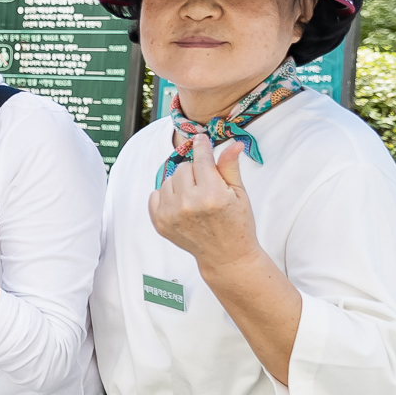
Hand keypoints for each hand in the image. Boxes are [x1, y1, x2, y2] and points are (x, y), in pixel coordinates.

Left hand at [148, 134, 257, 268]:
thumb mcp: (239, 194)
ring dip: (181, 183)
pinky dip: (167, 195)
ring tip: (195, 196)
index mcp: (212, 195)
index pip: (201, 160)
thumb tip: (233, 144)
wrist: (225, 255)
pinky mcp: (160, 223)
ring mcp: (171, 215)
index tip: (200, 139)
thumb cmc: (237, 223)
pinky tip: (182, 203)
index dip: (202, 146)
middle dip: (194, 171)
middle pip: (183, 168)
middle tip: (206, 183)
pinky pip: (155, 194)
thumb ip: (230, 167)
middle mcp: (188, 205)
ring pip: (169, 180)